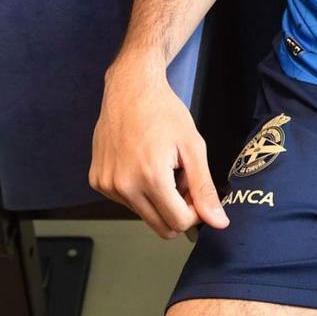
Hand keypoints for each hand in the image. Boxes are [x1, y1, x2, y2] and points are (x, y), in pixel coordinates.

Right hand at [89, 59, 228, 239]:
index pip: (178, 223)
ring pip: (143, 215)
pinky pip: (125, 202)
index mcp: (150, 178)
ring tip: (162, 166)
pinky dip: (139, 190)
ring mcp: (107, 185)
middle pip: (160, 227)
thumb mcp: (193, 146)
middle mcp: (123, 187)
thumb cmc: (164, 111)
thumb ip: (204, 188)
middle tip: (182, 179)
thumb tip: (219, 222)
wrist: (130, 88)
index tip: (196, 190)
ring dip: (158, 199)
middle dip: (178, 209)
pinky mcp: (97, 181)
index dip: (195, 211)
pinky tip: (143, 163)